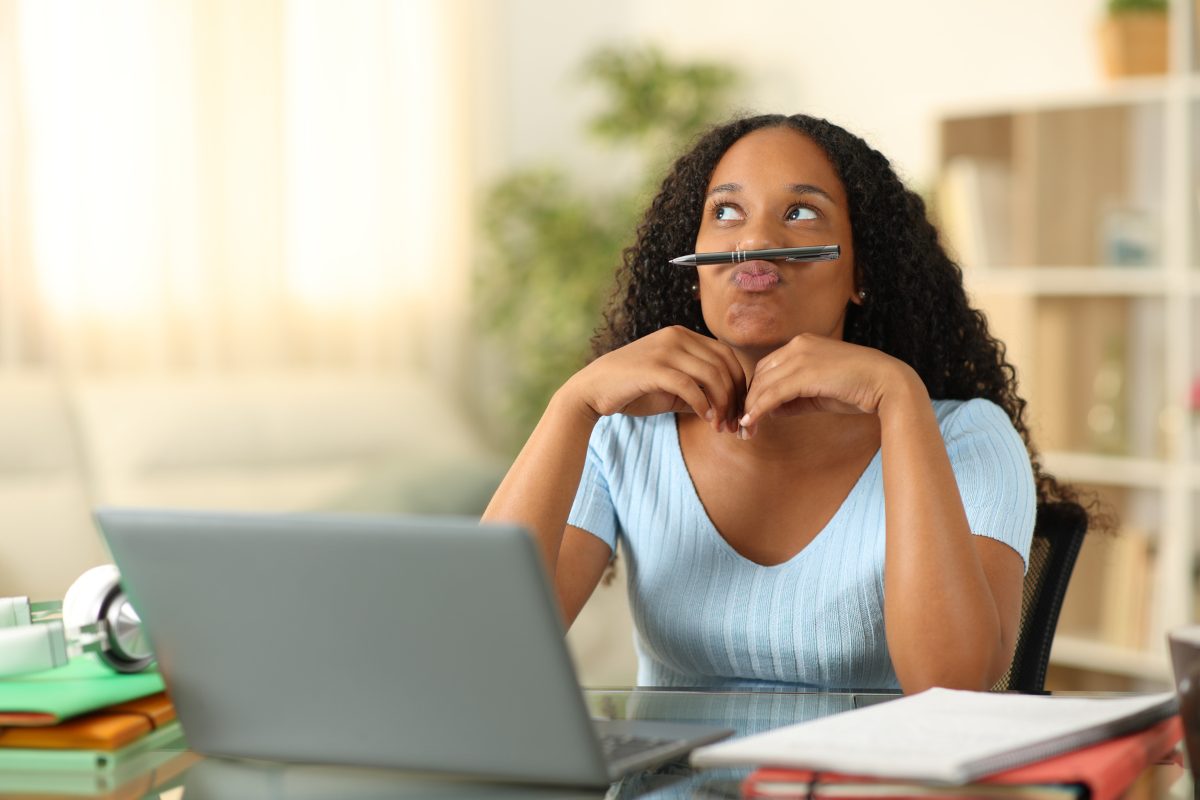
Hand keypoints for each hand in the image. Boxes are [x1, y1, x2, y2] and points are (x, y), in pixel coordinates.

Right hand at [563, 326, 747, 432]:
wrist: (593, 389)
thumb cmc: (633, 389)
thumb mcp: (671, 387)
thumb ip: (698, 389)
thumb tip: (728, 407)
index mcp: (683, 336)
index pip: (726, 355)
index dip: (739, 383)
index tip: (738, 410)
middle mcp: (677, 336)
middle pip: (724, 365)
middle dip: (734, 397)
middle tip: (733, 423)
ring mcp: (665, 350)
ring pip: (712, 375)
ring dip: (722, 404)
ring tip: (720, 426)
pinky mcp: (654, 368)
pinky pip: (690, 386)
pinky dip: (703, 405)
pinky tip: (706, 419)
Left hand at [738, 334, 918, 436]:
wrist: (887, 384)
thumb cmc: (858, 388)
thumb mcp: (820, 392)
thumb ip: (795, 397)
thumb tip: (772, 409)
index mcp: (802, 344)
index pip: (768, 367)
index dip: (756, 390)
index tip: (750, 412)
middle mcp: (798, 345)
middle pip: (760, 374)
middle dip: (748, 400)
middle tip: (741, 424)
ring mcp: (801, 356)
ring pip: (763, 384)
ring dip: (750, 408)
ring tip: (745, 429)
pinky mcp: (805, 373)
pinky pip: (773, 393)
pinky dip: (758, 409)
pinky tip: (752, 422)